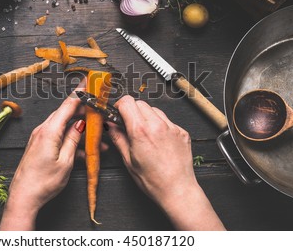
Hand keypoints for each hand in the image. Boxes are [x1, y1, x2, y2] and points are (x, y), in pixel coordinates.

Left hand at [0, 88, 84, 230]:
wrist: (23, 197)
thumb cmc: (43, 183)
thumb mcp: (65, 161)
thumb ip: (74, 140)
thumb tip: (80, 124)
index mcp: (49, 131)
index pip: (67, 105)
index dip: (79, 93)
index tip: (88, 83)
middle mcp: (42, 130)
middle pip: (65, 114)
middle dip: (83, 113)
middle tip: (98, 113)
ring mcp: (39, 137)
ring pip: (63, 127)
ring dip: (79, 131)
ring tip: (97, 142)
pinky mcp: (39, 145)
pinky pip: (57, 136)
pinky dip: (70, 140)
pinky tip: (83, 151)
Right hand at [108, 96, 224, 229]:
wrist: (177, 190)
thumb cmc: (153, 180)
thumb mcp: (128, 160)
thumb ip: (118, 138)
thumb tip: (110, 126)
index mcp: (141, 131)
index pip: (127, 102)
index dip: (119, 106)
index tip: (117, 114)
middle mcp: (157, 125)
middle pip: (140, 103)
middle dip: (132, 111)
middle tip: (129, 125)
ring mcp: (172, 127)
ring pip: (154, 110)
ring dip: (146, 116)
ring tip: (144, 134)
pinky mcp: (181, 132)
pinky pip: (167, 120)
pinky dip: (160, 125)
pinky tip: (157, 140)